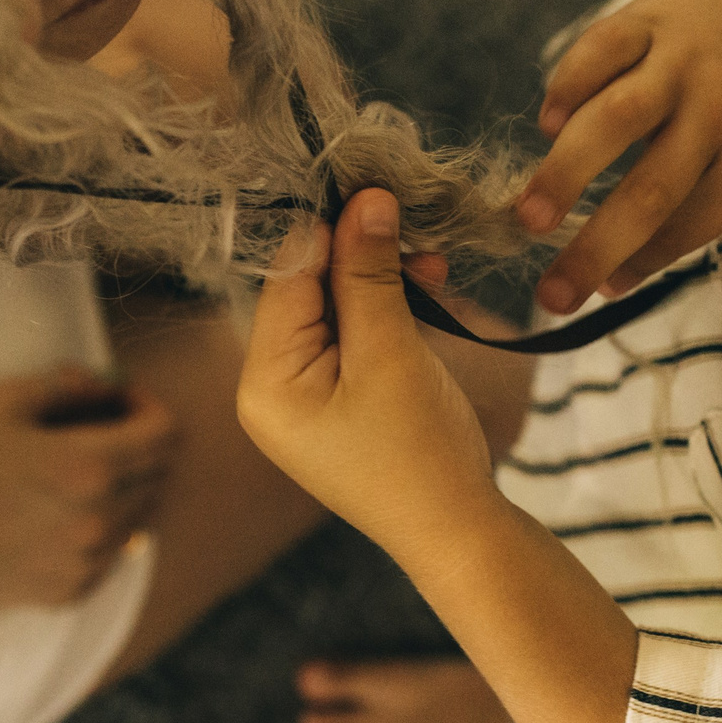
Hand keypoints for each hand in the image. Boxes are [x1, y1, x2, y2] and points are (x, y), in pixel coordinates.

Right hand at [0, 366, 176, 607]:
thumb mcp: (0, 403)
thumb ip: (66, 387)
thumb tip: (103, 385)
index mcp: (90, 465)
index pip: (165, 433)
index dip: (146, 405)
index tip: (118, 399)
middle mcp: (101, 518)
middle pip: (158, 473)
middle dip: (138, 443)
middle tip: (96, 428)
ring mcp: (88, 562)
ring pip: (138, 517)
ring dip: (121, 488)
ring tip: (71, 473)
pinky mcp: (69, 592)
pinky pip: (110, 556)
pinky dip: (98, 529)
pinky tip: (55, 515)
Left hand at [238, 190, 500, 556]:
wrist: (457, 533)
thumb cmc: (419, 453)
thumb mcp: (391, 353)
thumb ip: (370, 274)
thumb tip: (364, 199)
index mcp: (264, 382)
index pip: (286, 278)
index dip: (331, 229)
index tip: (377, 189)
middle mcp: (271, 387)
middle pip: (307, 289)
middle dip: (360, 254)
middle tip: (412, 221)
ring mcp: (305, 395)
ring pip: (336, 308)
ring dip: (381, 279)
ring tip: (431, 261)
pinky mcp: (340, 399)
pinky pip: (354, 336)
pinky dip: (387, 310)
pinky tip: (425, 288)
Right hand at [513, 0, 721, 343]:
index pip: (694, 224)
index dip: (649, 261)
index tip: (605, 290)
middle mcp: (720, 111)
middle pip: (652, 190)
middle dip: (598, 248)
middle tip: (550, 296)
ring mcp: (682, 62)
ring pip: (618, 119)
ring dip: (569, 170)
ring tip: (528, 218)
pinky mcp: (648, 20)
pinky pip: (600, 50)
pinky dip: (569, 84)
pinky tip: (547, 123)